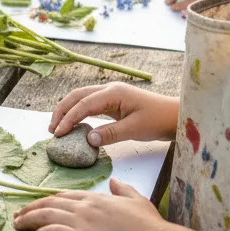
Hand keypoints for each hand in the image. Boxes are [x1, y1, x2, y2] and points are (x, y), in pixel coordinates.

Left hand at [12, 179, 168, 230]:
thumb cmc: (151, 227)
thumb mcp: (137, 201)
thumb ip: (123, 190)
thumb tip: (114, 182)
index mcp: (96, 198)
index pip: (64, 196)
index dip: (48, 200)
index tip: (38, 204)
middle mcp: (85, 207)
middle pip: (50, 203)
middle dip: (31, 208)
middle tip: (18, 214)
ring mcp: (82, 222)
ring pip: (45, 215)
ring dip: (28, 219)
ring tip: (18, 224)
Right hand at [50, 83, 178, 147]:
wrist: (177, 116)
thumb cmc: (159, 121)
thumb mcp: (135, 129)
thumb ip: (110, 134)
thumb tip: (88, 140)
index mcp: (113, 92)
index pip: (84, 104)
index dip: (69, 118)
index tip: (58, 133)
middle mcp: (109, 90)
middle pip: (77, 96)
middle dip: (62, 111)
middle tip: (52, 129)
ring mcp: (111, 94)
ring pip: (81, 98)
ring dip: (68, 110)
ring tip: (58, 127)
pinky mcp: (114, 102)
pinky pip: (90, 104)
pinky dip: (78, 112)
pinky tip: (74, 124)